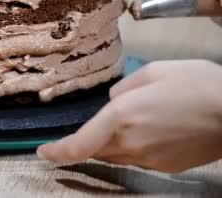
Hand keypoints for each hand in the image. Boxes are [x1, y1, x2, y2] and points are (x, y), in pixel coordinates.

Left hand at [37, 60, 221, 172]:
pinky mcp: (166, 167)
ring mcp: (149, 158)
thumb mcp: (153, 71)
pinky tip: (151, 130)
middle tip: (94, 124)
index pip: (79, 144)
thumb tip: (112, 101)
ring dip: (108, 144)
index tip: (43, 152)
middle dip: (86, 140)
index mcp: (121, 115)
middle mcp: (131, 142)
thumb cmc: (196, 83)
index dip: (57, 151)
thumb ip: (123, 88)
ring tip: (129, 123)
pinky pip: (137, 159)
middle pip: (94, 150)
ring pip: (115, 156)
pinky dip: (132, 148)